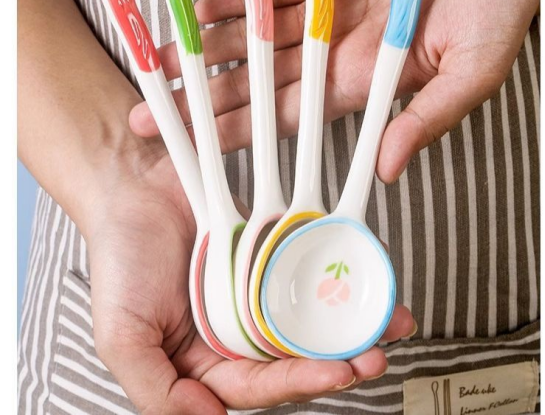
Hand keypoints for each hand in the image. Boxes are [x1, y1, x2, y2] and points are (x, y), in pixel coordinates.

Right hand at [83, 146, 414, 413]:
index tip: (336, 372)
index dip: (298, 382)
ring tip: (389, 325)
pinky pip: (305, 268)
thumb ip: (157, 390)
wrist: (132, 188)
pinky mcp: (269, 252)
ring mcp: (255, 290)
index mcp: (205, 360)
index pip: (260, 384)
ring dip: (349, 324)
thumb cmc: (121, 260)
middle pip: (295, 355)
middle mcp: (236, 330)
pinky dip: (334, 278)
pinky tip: (363, 281)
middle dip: (337, 361)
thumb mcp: (123, 336)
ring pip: (309, 316)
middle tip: (374, 357)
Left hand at [129, 0, 538, 182]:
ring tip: (161, 61)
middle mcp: (334, 56)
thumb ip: (427, 118)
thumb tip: (388, 167)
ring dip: (210, 49)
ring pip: (255, 38)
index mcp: (360, 86)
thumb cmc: (499, 16)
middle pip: (256, 85)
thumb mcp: (472, 75)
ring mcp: (329, 16)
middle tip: (150, 113)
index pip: (284, 119)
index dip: (238, 132)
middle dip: (204, 99)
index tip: (194, 149)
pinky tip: (204, 8)